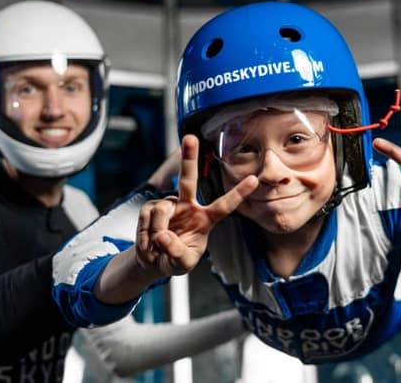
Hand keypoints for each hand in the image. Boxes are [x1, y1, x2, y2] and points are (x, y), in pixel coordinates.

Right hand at [135, 134, 258, 276]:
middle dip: (189, 157)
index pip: (225, 205)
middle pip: (189, 179)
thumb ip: (176, 251)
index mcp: (206, 219)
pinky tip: (149, 242)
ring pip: (162, 210)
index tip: (255, 180)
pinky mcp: (151, 207)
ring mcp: (169, 205)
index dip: (239, 193)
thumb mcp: (182, 264)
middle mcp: (189, 206)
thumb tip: (164, 235)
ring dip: (158, 231)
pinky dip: (146, 234)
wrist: (153, 261)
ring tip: (157, 247)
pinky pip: (147, 217)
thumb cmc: (175, 259)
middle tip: (190, 137)